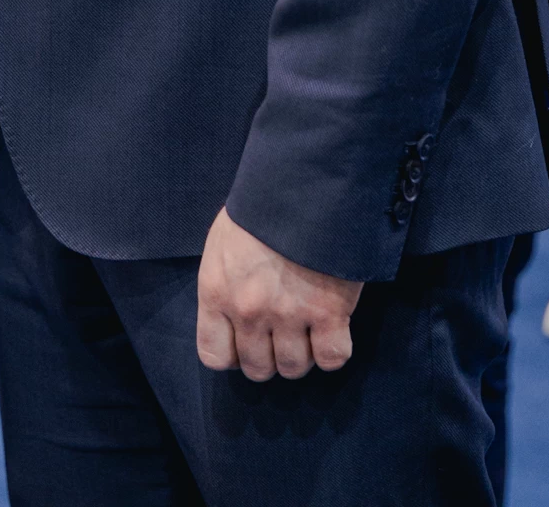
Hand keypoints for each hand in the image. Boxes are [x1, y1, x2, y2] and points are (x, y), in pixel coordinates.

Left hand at [196, 208, 361, 381]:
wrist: (304, 181)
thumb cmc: (262, 204)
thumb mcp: (225, 241)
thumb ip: (226, 282)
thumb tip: (236, 313)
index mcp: (217, 291)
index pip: (215, 355)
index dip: (234, 354)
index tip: (248, 340)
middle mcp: (248, 311)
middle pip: (258, 368)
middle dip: (272, 355)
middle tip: (284, 332)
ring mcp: (288, 315)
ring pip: (294, 368)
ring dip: (304, 353)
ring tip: (309, 327)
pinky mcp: (328, 313)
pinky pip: (332, 358)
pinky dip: (334, 349)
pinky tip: (334, 328)